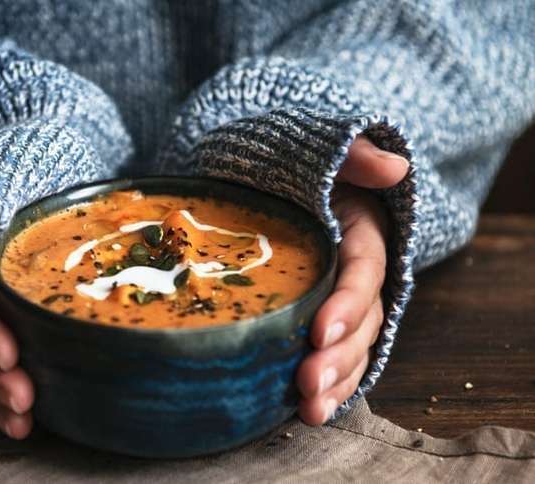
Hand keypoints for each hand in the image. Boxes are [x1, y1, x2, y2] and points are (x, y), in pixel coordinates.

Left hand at [296, 136, 409, 424]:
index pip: (362, 273)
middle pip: (361, 321)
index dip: (346, 304)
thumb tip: (394, 168)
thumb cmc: (296, 165)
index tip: (319, 332)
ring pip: (352, 347)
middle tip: (307, 385)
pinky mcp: (321, 317)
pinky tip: (306, 411)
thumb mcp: (323, 151)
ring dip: (334, 381)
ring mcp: (341, 299)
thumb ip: (354, 155)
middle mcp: (357, 273)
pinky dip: (328, 384)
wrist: (272, 179)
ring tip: (308, 410)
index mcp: (361, 234)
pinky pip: (334, 355)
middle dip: (338, 357)